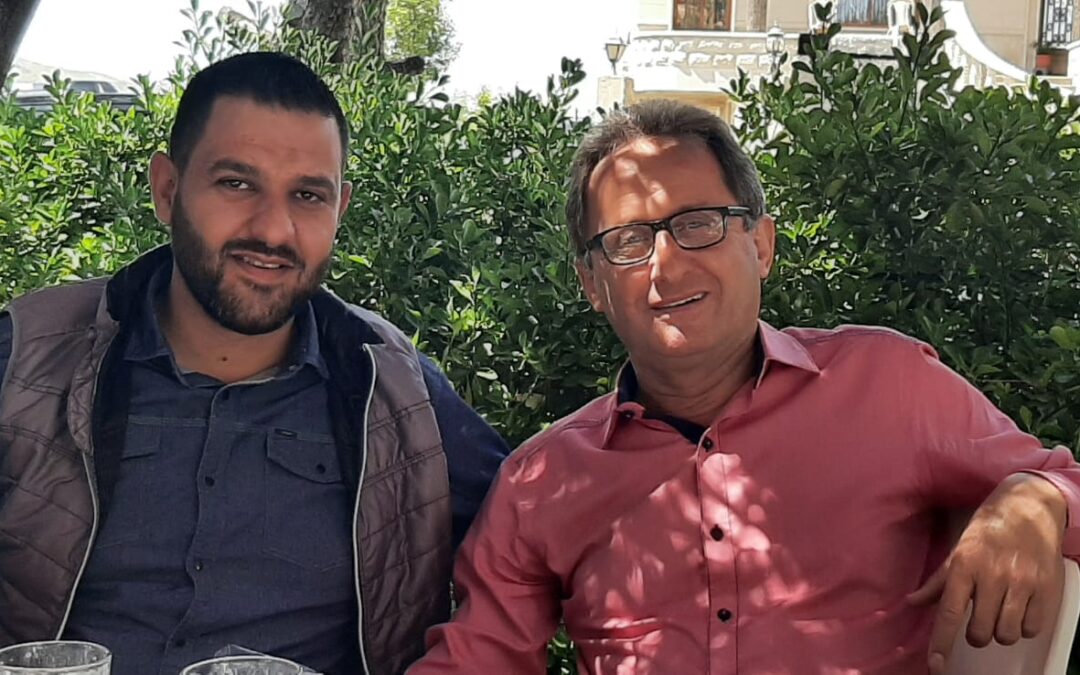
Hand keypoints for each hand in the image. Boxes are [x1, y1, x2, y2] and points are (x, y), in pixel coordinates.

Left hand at [907, 473, 1066, 674]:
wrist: (1029, 508)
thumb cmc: (988, 530)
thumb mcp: (958, 550)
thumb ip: (938, 581)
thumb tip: (912, 603)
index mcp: (965, 566)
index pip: (949, 613)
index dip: (942, 644)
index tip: (936, 666)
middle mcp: (993, 576)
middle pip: (980, 632)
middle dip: (976, 634)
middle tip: (978, 620)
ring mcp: (1022, 583)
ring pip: (1007, 634)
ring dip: (1001, 631)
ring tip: (1000, 612)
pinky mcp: (1047, 589)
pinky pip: (1033, 628)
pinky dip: (1024, 627)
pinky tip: (1020, 609)